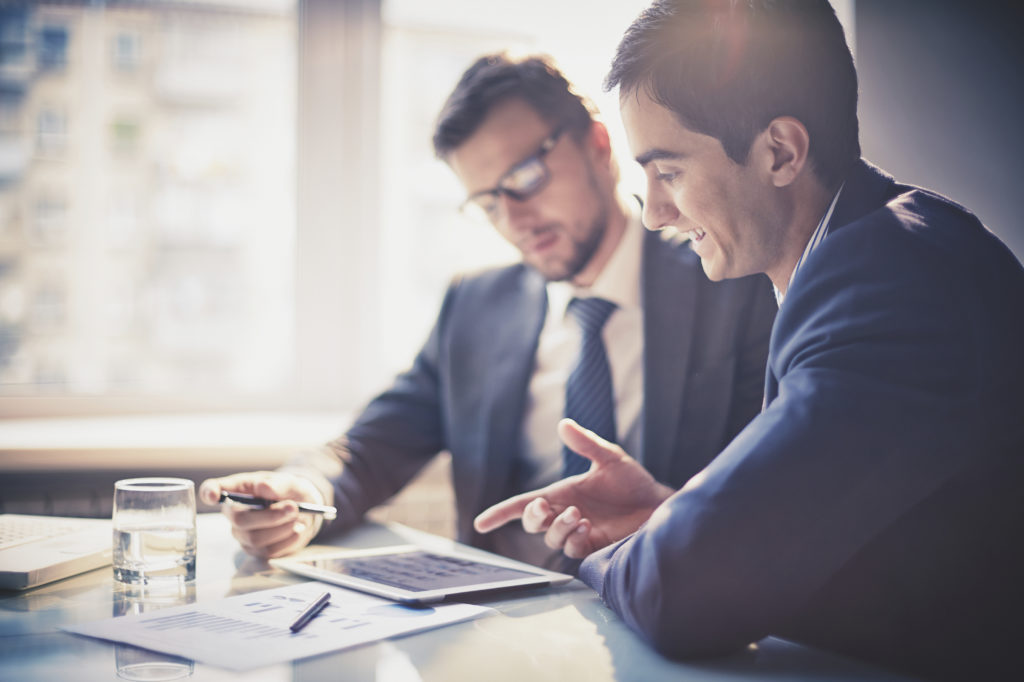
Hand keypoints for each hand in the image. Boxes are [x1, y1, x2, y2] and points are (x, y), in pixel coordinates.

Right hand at [198, 471, 327, 557]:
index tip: (213, 495)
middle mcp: (234, 512)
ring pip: (255, 538)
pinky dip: (287, 540)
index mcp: (237, 489)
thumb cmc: (290, 492)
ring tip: (296, 517)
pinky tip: (295, 529)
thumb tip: (262, 486)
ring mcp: (242, 534)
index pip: (212, 489)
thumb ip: (278, 484)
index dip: (209, 492)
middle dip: (270, 515)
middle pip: (240, 520)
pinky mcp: (255, 550)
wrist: (305, 510)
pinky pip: (268, 551)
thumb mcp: (290, 482)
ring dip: (281, 528)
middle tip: (293, 507)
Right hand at [474, 419, 673, 558]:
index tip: (480, 524)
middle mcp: (565, 514)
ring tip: (579, 516)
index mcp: (561, 494)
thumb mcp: (609, 458)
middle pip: (531, 523)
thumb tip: (563, 424)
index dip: (500, 514)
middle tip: (545, 507)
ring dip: (559, 527)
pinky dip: (574, 539)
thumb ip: (586, 443)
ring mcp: (578, 532)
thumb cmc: (633, 482)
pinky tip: (588, 527)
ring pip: (551, 538)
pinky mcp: (593, 547)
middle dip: (531, 517)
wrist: (658, 505)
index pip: (524, 505)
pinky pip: (573, 549)